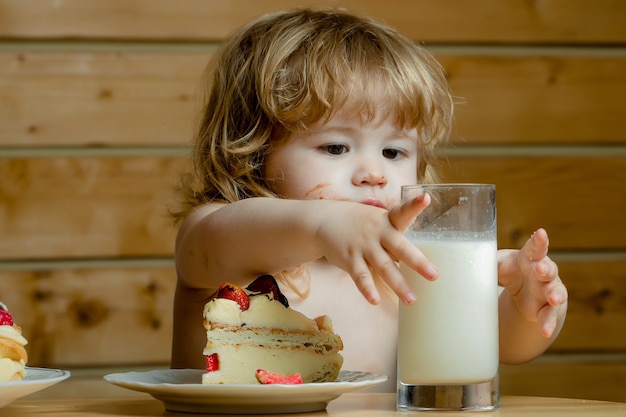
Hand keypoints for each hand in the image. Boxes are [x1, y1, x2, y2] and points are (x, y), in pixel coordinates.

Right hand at [316, 195, 437, 304]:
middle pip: (400, 247)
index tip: (425, 198)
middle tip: (434, 275)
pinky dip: (367, 288)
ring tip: (411, 300)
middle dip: (417, 262)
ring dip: (398, 284)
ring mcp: (363, 246)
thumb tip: (417, 257)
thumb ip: (396, 236)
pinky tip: (374, 300)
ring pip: (383, 267)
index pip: (402, 212)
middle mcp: (377, 233)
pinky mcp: (349, 259)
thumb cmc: (359, 223)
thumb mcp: (378, 220)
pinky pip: (360, 276)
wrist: (323, 220)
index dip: (414, 205)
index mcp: (387, 221)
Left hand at [497, 228, 567, 337]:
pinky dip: (548, 323)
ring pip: (555, 292)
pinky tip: (545, 330)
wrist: (523, 292)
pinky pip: (549, 316)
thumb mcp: (498, 264)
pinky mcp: (547, 309)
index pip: (535, 247)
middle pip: (548, 269)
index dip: (538, 241)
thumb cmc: (511, 270)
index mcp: (529, 258)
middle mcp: (542, 273)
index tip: (540, 233)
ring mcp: (547, 291)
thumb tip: (466, 261)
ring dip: (555, 295)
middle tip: (539, 268)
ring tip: (553, 299)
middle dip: (545, 269)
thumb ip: (487, 262)